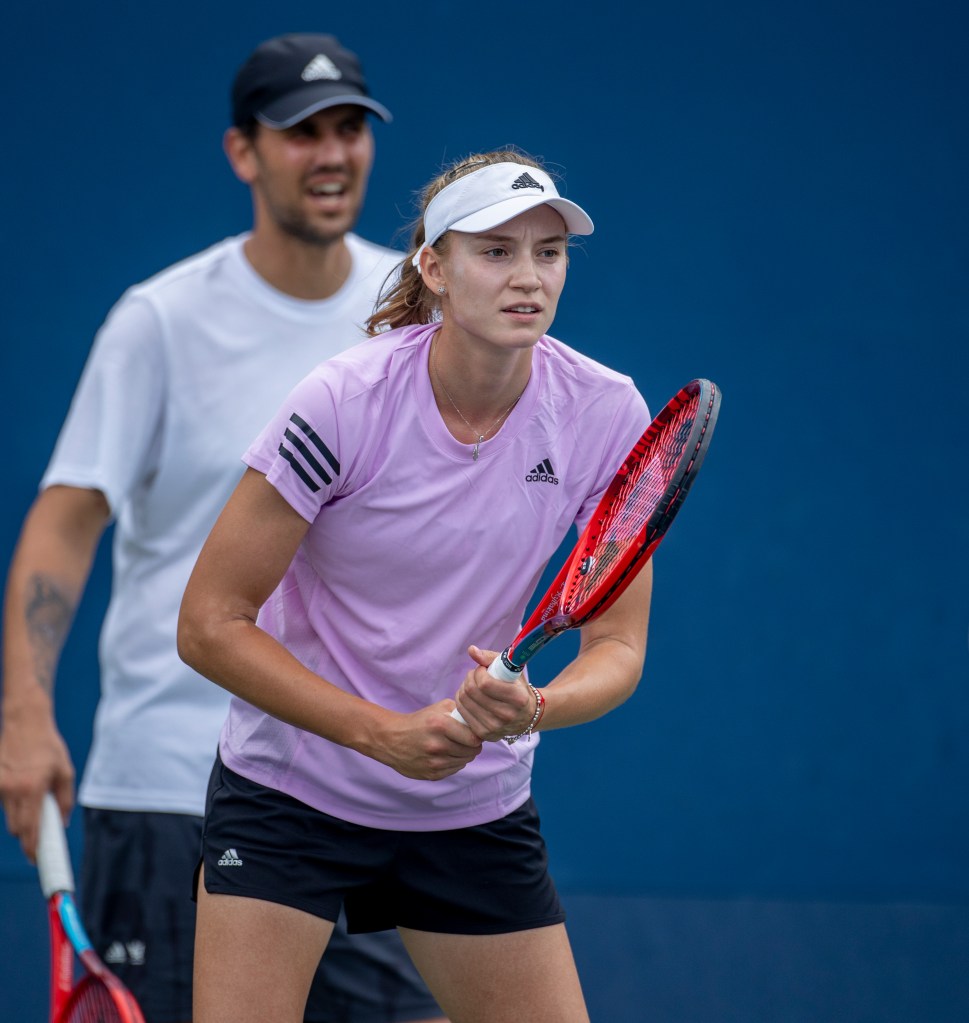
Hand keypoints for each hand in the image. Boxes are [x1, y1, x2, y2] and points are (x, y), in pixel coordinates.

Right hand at [0, 704, 74, 861]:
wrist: (25, 722)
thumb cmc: (48, 746)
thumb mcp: (64, 771)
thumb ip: (64, 800)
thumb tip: (61, 824)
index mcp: (32, 789)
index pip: (29, 829)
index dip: (32, 848)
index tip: (37, 859)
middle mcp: (12, 790)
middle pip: (16, 827)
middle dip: (27, 835)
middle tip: (40, 837)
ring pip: (8, 816)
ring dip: (20, 817)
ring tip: (33, 799)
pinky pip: (2, 802)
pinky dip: (12, 803)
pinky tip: (22, 787)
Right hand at [367, 700, 483, 780]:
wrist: (391, 739)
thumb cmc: (419, 722)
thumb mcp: (438, 708)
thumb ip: (460, 711)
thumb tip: (478, 722)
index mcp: (440, 725)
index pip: (474, 739)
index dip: (476, 737)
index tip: (473, 735)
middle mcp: (437, 745)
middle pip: (471, 752)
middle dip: (472, 746)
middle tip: (466, 741)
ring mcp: (434, 762)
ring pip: (463, 762)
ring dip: (463, 755)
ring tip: (455, 747)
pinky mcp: (431, 775)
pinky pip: (454, 770)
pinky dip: (454, 763)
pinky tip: (445, 755)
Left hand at [453, 646, 535, 741]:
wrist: (527, 715)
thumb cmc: (517, 687)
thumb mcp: (511, 669)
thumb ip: (490, 657)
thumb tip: (471, 650)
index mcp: (518, 698)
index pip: (485, 684)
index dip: (479, 672)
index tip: (483, 669)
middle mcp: (508, 716)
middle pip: (471, 692)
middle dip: (469, 678)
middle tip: (475, 676)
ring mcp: (496, 728)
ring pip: (464, 702)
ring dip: (464, 689)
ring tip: (472, 686)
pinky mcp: (486, 735)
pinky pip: (463, 714)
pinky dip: (462, 703)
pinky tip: (470, 698)